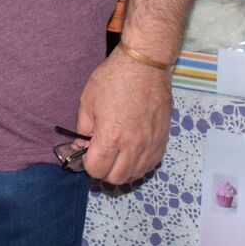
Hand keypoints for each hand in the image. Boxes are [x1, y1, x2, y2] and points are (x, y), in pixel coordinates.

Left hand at [75, 48, 171, 184]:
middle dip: (104, 171)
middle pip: (117, 178)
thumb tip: (81, 145)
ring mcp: (151, 145)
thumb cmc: (113, 79)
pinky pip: (150, 165)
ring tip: (115, 153)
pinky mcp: (163, 141)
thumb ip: (84, 128)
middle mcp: (133, 146)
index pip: (97, 170)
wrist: (145, 66)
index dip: (88, 164)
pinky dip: (138, 165)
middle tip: (99, 155)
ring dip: (122, 170)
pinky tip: (130, 151)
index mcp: (111, 136)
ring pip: (135, 175)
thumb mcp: (87, 100)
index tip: (86, 153)